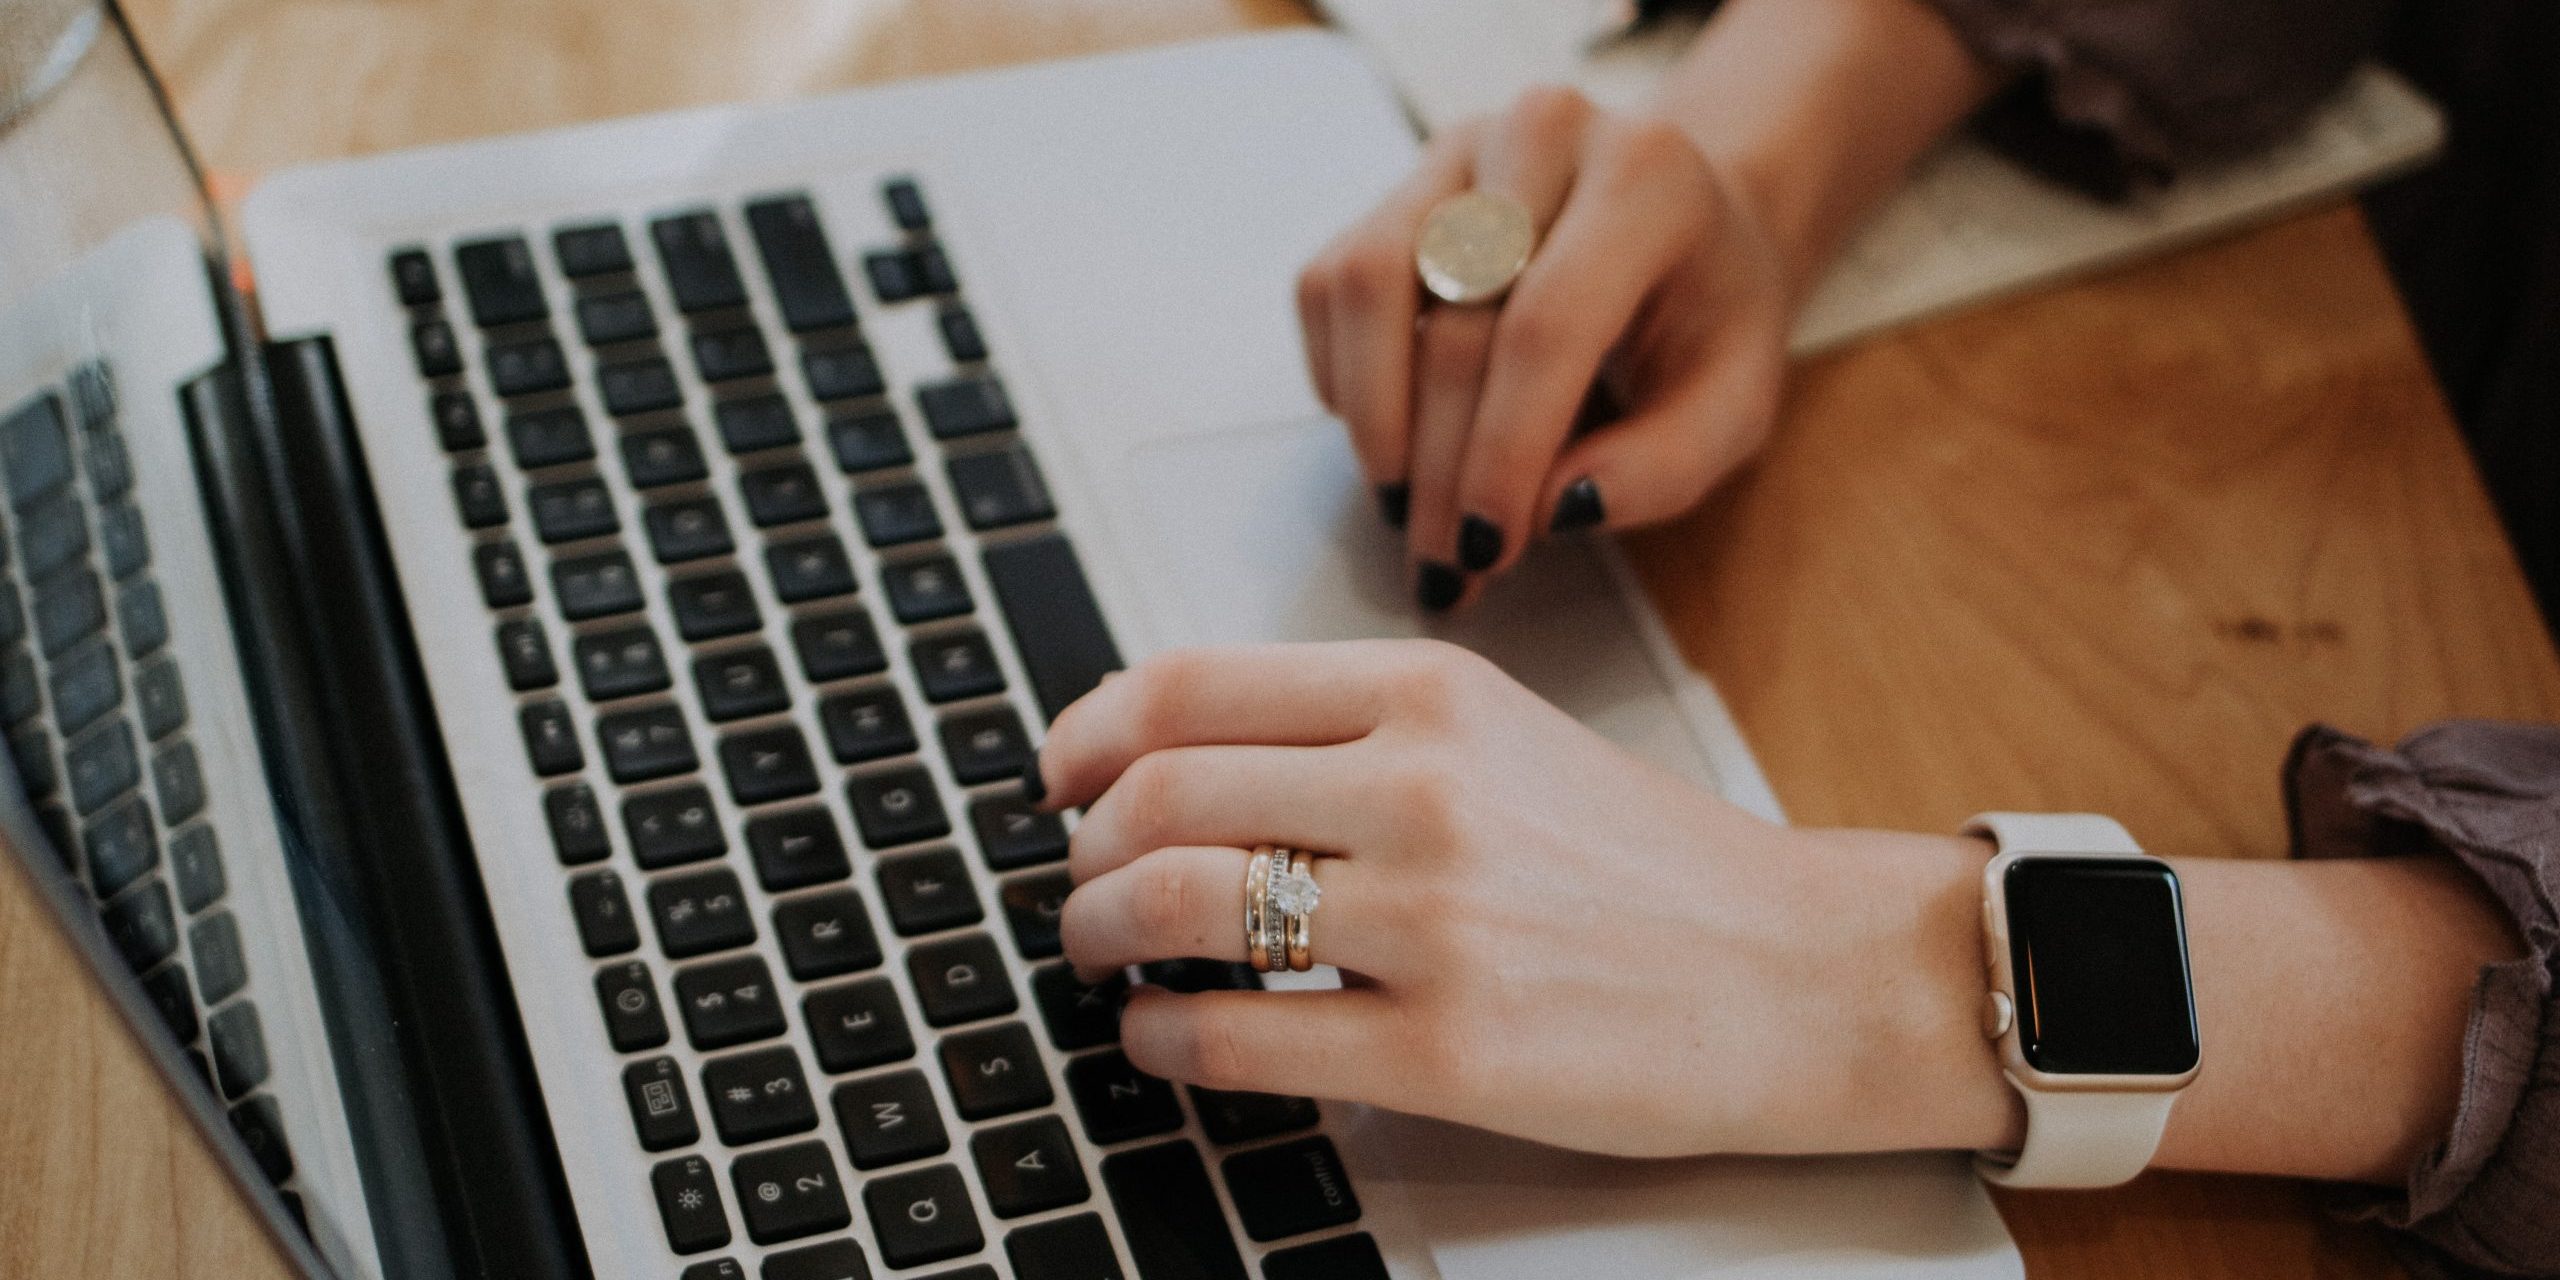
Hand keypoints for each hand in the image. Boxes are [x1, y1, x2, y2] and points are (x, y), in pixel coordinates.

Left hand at [1035, 641, 2015, 1157]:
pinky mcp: (1447, 1052)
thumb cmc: (1653, 865)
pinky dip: (1160, 1041)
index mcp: (1431, 693)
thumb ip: (1357, 733)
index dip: (1087, 733)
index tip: (1058, 774)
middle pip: (1159, 795)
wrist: (1804, 973)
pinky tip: (1160, 1041)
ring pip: (1177, 907)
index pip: (1189, 684)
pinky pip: (1237, 1038)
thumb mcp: (1506, 738)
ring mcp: (1433, 921)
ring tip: (1103, 956)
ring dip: (1099, 935)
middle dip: (1082, 849)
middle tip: (1077, 883)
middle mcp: (1423, 789)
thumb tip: (1184, 759)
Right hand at [1295, 88, 1790, 611]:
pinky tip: (1394, 434)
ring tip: (1404, 505)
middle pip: (1454, 321)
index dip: (1503, 450)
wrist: (1684, 221)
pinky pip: (1329, 285)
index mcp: (1647, 179)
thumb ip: (1663, 467)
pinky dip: (1343, 377)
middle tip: (1445, 564)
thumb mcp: (1733, 404)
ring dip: (1373, 419)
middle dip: (1440, 468)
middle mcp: (1543, 135)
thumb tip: (1553, 510)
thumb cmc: (1706, 318)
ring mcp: (1457, 150)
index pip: (1546, 323)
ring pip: (1367, 285)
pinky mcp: (1397, 184)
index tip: (1487, 549)